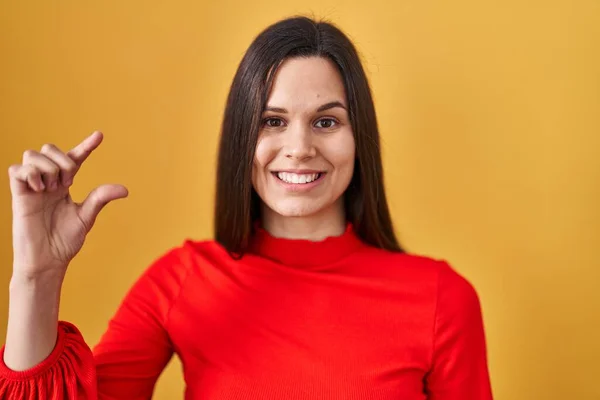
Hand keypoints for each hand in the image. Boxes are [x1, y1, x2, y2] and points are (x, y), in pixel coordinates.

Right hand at [8, 131, 127, 279]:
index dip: (86, 145)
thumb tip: (124, 189)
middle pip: (49, 149)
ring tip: (52, 188)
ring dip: (47, 167)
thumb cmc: (65, 241)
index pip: (74, 159)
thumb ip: (100, 198)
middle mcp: (47, 182)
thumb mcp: (86, 217)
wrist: (48, 261)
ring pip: (32, 154)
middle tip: (68, 183)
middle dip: (62, 160)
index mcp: (64, 185)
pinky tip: (39, 188)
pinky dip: (29, 173)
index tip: (99, 135)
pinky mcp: (18, 195)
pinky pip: (16, 170)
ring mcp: (32, 187)